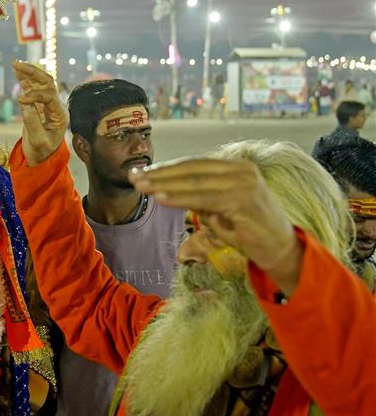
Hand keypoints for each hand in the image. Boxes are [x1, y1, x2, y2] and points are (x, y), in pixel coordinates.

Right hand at [12, 61, 68, 165]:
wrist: (42, 160)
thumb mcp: (38, 142)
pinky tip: (17, 73)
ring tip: (16, 65)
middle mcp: (55, 107)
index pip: (49, 96)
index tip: (20, 101)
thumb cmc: (42, 153)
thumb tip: (25, 105)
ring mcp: (47, 106)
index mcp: (59, 115)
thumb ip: (33, 124)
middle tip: (17, 65)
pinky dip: (25, 81)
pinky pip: (32, 90)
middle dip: (33, 73)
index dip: (34, 95)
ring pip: (40, 84)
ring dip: (29, 73)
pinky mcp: (38, 107)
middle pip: (47, 83)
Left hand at [130, 157, 303, 294]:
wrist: (281, 251)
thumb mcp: (219, 210)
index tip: (142, 173)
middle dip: (160, 174)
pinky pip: (204, 198)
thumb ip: (200, 198)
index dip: (167, 168)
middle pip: (191, 169)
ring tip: (141, 187)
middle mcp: (242, 169)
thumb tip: (169, 190)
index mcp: (236, 166)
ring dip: (164, 184)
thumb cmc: (248, 232)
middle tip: (133, 178)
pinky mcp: (244, 199)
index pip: (194, 164)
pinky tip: (160, 199)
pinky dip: (180, 198)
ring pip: (195, 182)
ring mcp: (244, 182)